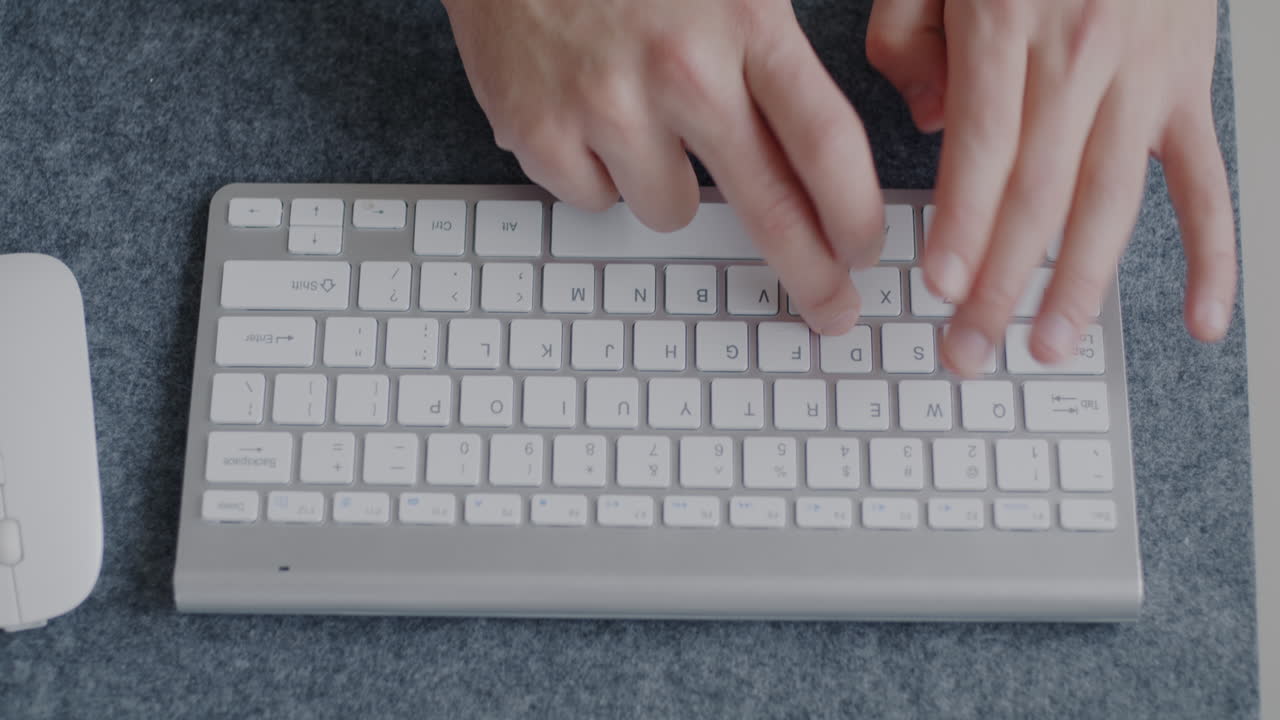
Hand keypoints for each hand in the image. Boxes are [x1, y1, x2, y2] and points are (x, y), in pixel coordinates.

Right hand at [443, 0, 884, 334]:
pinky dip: (596, 168)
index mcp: (744, 17)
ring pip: (672, 210)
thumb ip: (773, 54)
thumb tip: (821, 159)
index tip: (866, 251)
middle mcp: (681, 67)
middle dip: (811, 272)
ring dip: (667, 181)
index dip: (855, 214)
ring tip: (640, 113)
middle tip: (833, 306)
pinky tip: (585, 111)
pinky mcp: (538, 130)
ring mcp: (605, 104)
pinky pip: (595, 198)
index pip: (824, 142)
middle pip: (770, 206)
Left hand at [867, 0, 1235, 374]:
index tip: (939, 285)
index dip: (962, 225)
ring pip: (1112, 202)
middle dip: (1000, 283)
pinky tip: (1202, 317)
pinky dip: (1211, 254)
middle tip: (968, 348)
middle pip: (1039, 194)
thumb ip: (908, 39)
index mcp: (1008, 23)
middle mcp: (1082, 57)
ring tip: (1048, 348)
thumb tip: (933, 123)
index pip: (983, 149)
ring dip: (1079, 285)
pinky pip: (1205, 182)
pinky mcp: (1189, 87)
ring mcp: (1146, 78)